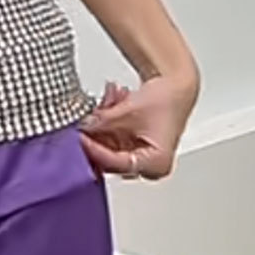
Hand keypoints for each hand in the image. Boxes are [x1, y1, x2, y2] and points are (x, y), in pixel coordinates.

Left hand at [79, 73, 197, 180]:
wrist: (175, 88)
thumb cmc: (166, 100)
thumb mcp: (130, 109)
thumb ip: (104, 120)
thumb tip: (81, 127)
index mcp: (156, 164)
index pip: (117, 163)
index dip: (95, 150)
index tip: (79, 138)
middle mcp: (146, 166)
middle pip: (108, 157)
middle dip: (97, 133)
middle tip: (85, 119)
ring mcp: (134, 157)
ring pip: (105, 145)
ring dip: (101, 123)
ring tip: (108, 101)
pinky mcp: (126, 147)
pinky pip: (107, 138)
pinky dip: (105, 122)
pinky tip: (109, 104)